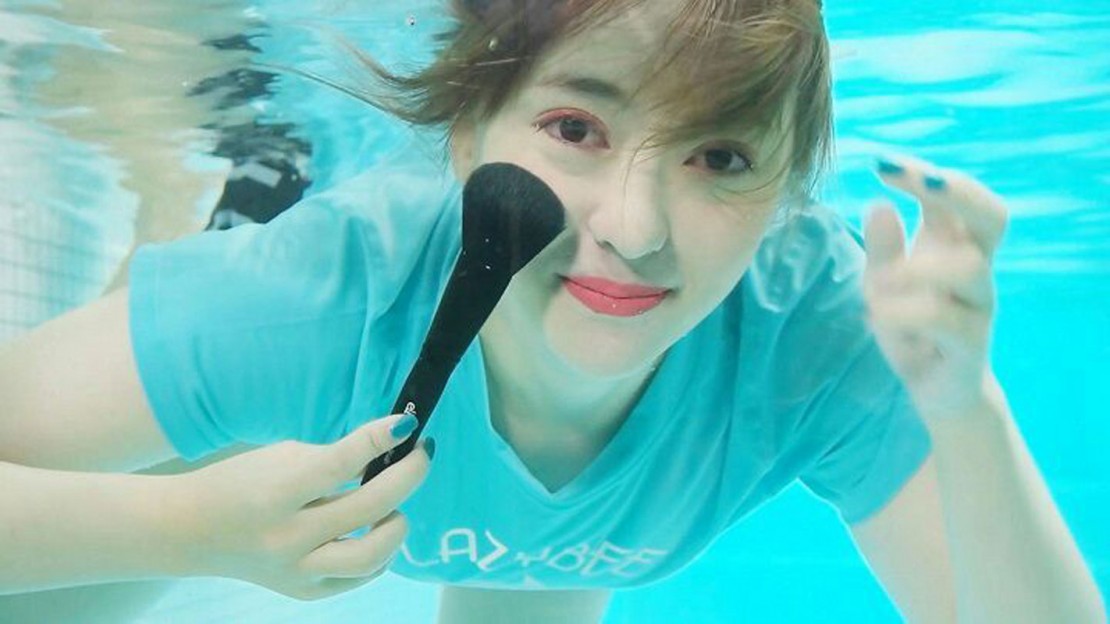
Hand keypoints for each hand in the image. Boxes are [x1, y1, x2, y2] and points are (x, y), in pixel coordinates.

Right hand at [166, 413, 431, 599]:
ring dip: (396, 523)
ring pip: (372, 556)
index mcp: (276, 494)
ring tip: (394, 503)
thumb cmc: (241, 482)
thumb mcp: (280, 457)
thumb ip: (333, 457)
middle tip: (422, 454)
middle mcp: (288, 540)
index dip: (379, 440)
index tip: (407, 425)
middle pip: (369, 509)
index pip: (340, 464)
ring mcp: (297, 572)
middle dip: (408, 476)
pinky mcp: (305, 593)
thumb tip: (390, 448)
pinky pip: (360, 577)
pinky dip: (379, 553)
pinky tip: (377, 530)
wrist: (191, 531)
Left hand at [863, 155, 1008, 422]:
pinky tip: (876, 317)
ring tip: (875, 288)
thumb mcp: (884, 281)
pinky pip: (945, 320)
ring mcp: (978, 307)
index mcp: (955, 245)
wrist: (936, 390)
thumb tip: (878, 202)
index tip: (882, 163)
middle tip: (917, 181)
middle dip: (957, 191)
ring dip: (915, 268)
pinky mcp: (970, 345)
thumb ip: (883, 247)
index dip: (924, 174)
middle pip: (993, 215)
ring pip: (969, 267)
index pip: (955, 195)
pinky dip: (904, 312)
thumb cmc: (911, 325)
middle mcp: (975, 269)